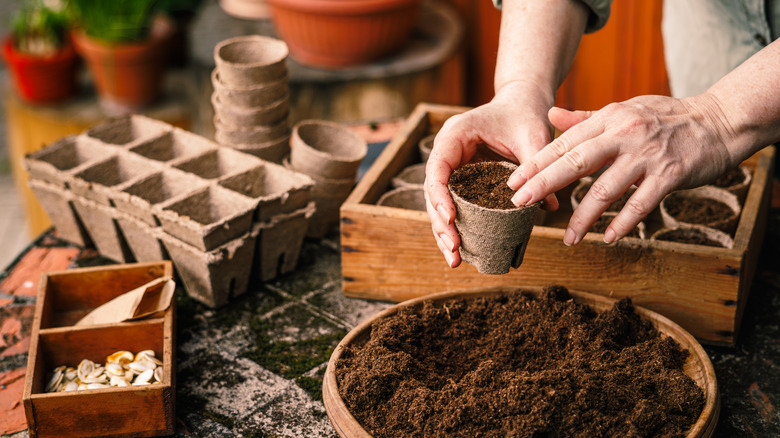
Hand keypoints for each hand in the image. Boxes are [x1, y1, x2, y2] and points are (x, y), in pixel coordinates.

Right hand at [424, 81, 558, 267]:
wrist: (522, 104)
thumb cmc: (524, 113)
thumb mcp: (532, 134)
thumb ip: (537, 165)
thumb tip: (547, 204)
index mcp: (454, 135)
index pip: (437, 168)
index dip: (439, 195)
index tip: (450, 217)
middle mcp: (447, 153)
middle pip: (433, 193)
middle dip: (441, 223)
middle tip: (454, 248)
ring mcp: (452, 170)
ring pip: (439, 205)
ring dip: (444, 233)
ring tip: (455, 259)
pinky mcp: (462, 183)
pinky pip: (454, 208)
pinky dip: (457, 230)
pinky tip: (462, 253)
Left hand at [507, 93, 736, 245]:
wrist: (720, 120)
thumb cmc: (667, 117)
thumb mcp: (624, 109)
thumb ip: (585, 118)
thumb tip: (550, 115)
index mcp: (609, 118)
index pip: (564, 142)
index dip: (536, 163)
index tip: (513, 182)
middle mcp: (624, 134)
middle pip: (575, 162)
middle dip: (544, 185)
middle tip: (519, 204)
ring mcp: (647, 155)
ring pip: (605, 190)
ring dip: (583, 217)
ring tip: (568, 238)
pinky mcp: (670, 174)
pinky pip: (640, 204)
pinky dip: (623, 223)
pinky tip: (609, 238)